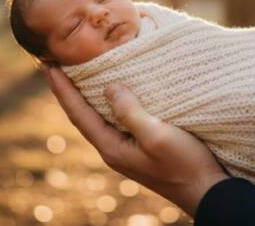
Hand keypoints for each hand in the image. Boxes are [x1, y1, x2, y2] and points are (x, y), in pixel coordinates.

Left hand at [44, 67, 228, 216]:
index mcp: (111, 147)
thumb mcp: (157, 135)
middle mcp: (114, 148)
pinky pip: (116, 118)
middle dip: (68, 89)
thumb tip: (109, 87)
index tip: (47, 64)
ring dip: (86, 93)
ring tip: (77, 72)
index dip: (61, 88)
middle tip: (54, 63)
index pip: (78, 113)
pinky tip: (112, 90)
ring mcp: (127, 148)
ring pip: (98, 116)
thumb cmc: (185, 164)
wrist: (208, 191)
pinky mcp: (141, 145)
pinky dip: (107, 100)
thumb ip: (130, 112)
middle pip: (82, 114)